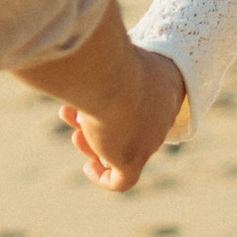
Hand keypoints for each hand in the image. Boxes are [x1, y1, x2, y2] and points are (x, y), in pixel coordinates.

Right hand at [63, 46, 186, 192]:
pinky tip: (90, 167)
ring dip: (93, 142)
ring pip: (122, 150)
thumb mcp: (107, 55)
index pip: (144, 105)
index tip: (94, 100)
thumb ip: (103, 65)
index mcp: (163, 87)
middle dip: (99, 122)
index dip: (117, 106)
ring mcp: (148, 140)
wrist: (109, 76)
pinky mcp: (132, 160)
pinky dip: (104, 177)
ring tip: (76, 132)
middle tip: (74, 115)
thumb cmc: (105, 58)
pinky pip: (122, 180)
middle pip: (128, 127)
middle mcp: (161, 116)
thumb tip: (83, 66)